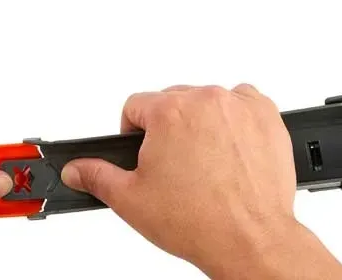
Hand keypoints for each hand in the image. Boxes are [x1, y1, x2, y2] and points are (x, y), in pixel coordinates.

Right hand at [61, 84, 341, 279]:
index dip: (134, 133)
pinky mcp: (265, 115)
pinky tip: (230, 147)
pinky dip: (235, 119)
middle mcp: (203, 100)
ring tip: (205, 161)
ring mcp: (237, 106)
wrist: (252, 241)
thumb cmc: (200, 221)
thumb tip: (75, 169)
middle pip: (171, 101)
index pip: (135, 106)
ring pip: (205, 102)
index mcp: (167, 112)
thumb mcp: (132, 200)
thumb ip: (97, 176)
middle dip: (168, 129)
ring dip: (201, 123)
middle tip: (176, 165)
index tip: (145, 152)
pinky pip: (242, 102)